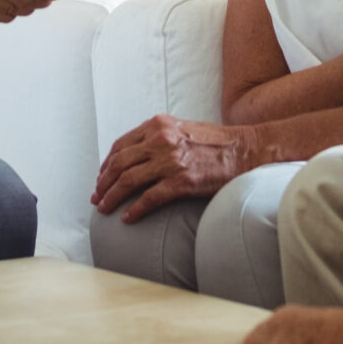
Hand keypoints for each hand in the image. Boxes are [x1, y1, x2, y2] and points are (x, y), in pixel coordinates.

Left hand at [92, 114, 267, 222]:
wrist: (246, 150)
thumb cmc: (215, 142)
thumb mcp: (181, 128)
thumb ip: (158, 137)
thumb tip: (135, 156)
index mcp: (157, 125)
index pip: (120, 146)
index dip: (106, 165)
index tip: (101, 178)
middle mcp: (160, 140)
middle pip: (119, 164)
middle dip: (103, 183)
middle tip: (96, 197)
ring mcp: (170, 161)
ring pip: (128, 182)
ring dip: (111, 198)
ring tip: (104, 209)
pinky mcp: (182, 182)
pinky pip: (149, 199)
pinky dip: (134, 210)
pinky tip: (128, 219)